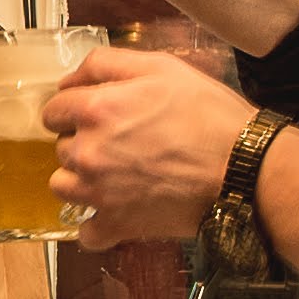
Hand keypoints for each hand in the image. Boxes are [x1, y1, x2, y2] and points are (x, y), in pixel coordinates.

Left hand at [37, 47, 251, 244]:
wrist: (246, 167)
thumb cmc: (210, 115)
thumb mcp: (161, 67)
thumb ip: (106, 64)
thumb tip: (70, 79)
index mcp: (95, 109)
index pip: (53, 110)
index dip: (72, 110)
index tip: (92, 115)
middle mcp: (88, 151)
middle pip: (61, 148)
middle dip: (82, 143)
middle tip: (119, 143)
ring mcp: (100, 192)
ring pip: (64, 187)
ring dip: (81, 181)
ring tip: (113, 176)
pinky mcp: (119, 224)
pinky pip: (87, 233)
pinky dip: (97, 226)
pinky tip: (115, 212)